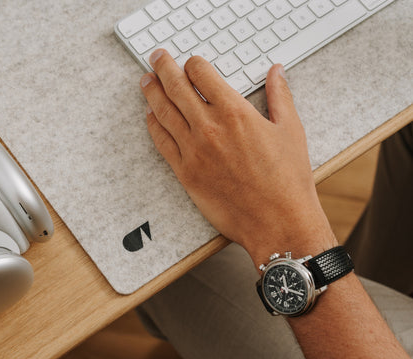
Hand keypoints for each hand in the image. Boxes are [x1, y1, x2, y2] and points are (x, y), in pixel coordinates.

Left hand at [140, 49, 336, 268]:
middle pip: (176, 87)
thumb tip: (275, 71)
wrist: (277, 221)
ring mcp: (193, 151)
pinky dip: (153, 126)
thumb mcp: (291, 130)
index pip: (202, 74)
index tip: (191, 62)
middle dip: (163, 68)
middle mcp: (209, 128)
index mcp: (235, 112)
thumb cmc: (287, 180)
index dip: (193, 63)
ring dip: (152, 93)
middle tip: (156, 58)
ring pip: (163, 112)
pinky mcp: (185, 173)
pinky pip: (161, 143)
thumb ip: (279, 96)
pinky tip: (150, 117)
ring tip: (146, 82)